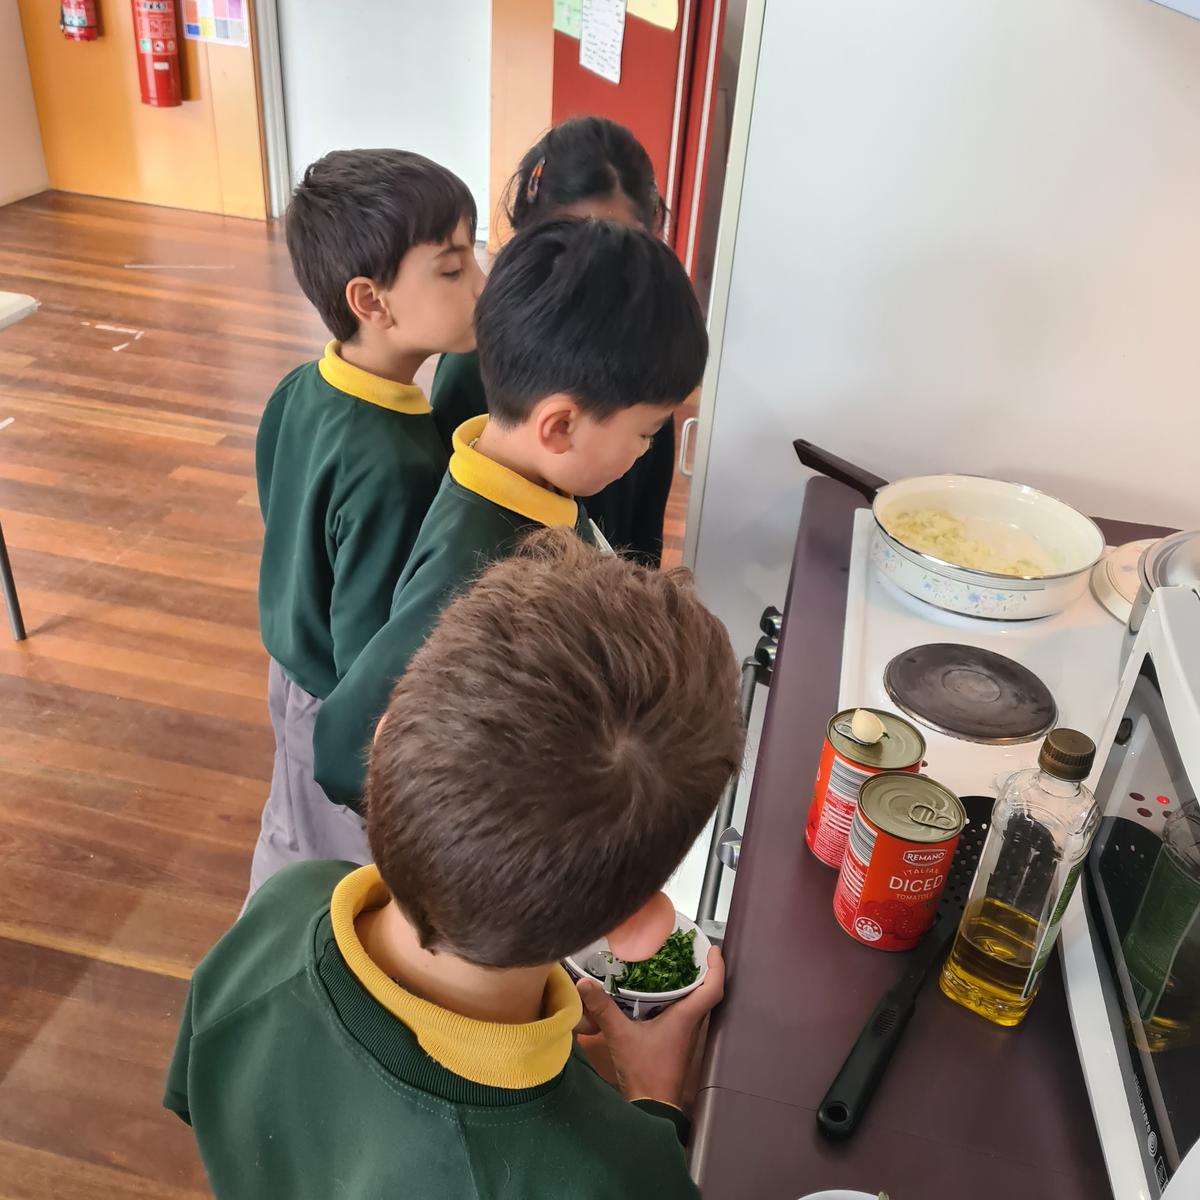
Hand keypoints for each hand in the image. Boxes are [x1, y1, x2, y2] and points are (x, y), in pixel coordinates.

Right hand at [575, 946, 724, 1108]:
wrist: (652, 1107)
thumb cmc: (644, 1071)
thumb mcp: (620, 1036)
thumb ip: (602, 1008)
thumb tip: (584, 982)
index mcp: (686, 1017)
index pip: (713, 989)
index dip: (716, 967)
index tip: (712, 949)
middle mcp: (691, 1023)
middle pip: (706, 991)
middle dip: (701, 969)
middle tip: (688, 949)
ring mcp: (685, 1034)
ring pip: (695, 1002)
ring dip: (690, 984)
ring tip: (673, 963)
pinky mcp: (677, 1041)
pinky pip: (684, 1012)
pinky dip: (677, 998)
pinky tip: (658, 993)